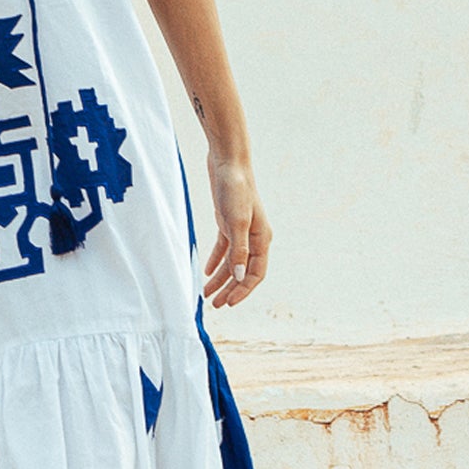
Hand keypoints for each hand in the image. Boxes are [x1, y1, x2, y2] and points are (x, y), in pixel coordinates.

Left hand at [201, 155, 269, 308]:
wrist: (228, 163)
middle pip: (244, 271)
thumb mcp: (236, 221)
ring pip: (233, 262)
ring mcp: (241, 230)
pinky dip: (216, 261)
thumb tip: (241, 276)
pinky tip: (206, 272)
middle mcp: (254, 237)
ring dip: (221, 279)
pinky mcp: (228, 223)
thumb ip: (238, 250)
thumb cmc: (235, 189)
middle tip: (216, 305)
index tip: (229, 304)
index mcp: (262, 239)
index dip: (243, 290)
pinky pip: (224, 249)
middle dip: (230, 289)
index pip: (256, 273)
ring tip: (207, 294)